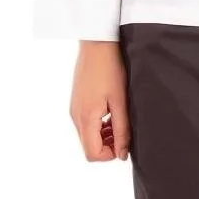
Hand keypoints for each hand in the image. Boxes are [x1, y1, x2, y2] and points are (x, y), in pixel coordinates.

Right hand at [70, 40, 130, 161]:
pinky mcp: (76, 101)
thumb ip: (121, 130)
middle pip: (88, 146)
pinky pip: (86, 122)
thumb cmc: (111, 68)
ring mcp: (74, 108)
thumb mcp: (120, 101)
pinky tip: (111, 111)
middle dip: (107, 145)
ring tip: (119, 119)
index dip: (110, 155)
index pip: (92, 154)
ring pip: (87, 135)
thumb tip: (122, 154)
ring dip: (103, 135)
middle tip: (124, 130)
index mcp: (86, 118)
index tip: (123, 142)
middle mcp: (75, 116)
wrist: (97, 43)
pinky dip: (98, 124)